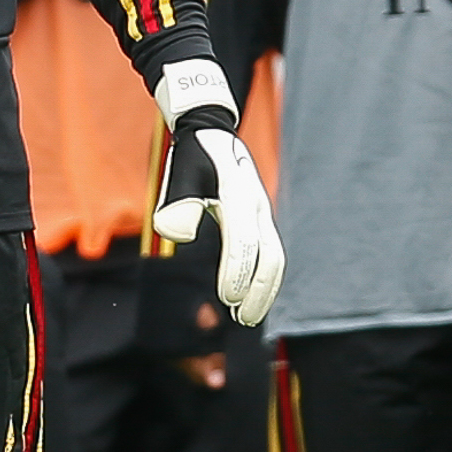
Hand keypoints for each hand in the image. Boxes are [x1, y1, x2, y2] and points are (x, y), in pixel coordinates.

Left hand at [148, 58, 281, 326]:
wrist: (213, 132)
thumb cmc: (194, 154)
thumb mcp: (180, 170)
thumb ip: (177, 202)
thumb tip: (176, 235)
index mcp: (237, 194)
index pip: (242, 242)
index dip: (236, 272)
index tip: (225, 297)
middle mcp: (256, 206)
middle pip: (271, 257)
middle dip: (259, 292)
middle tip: (242, 319)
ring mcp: (262, 213)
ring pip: (274, 258)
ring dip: (264, 290)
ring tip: (246, 315)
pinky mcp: (260, 220)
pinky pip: (268, 253)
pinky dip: (262, 277)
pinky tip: (247, 294)